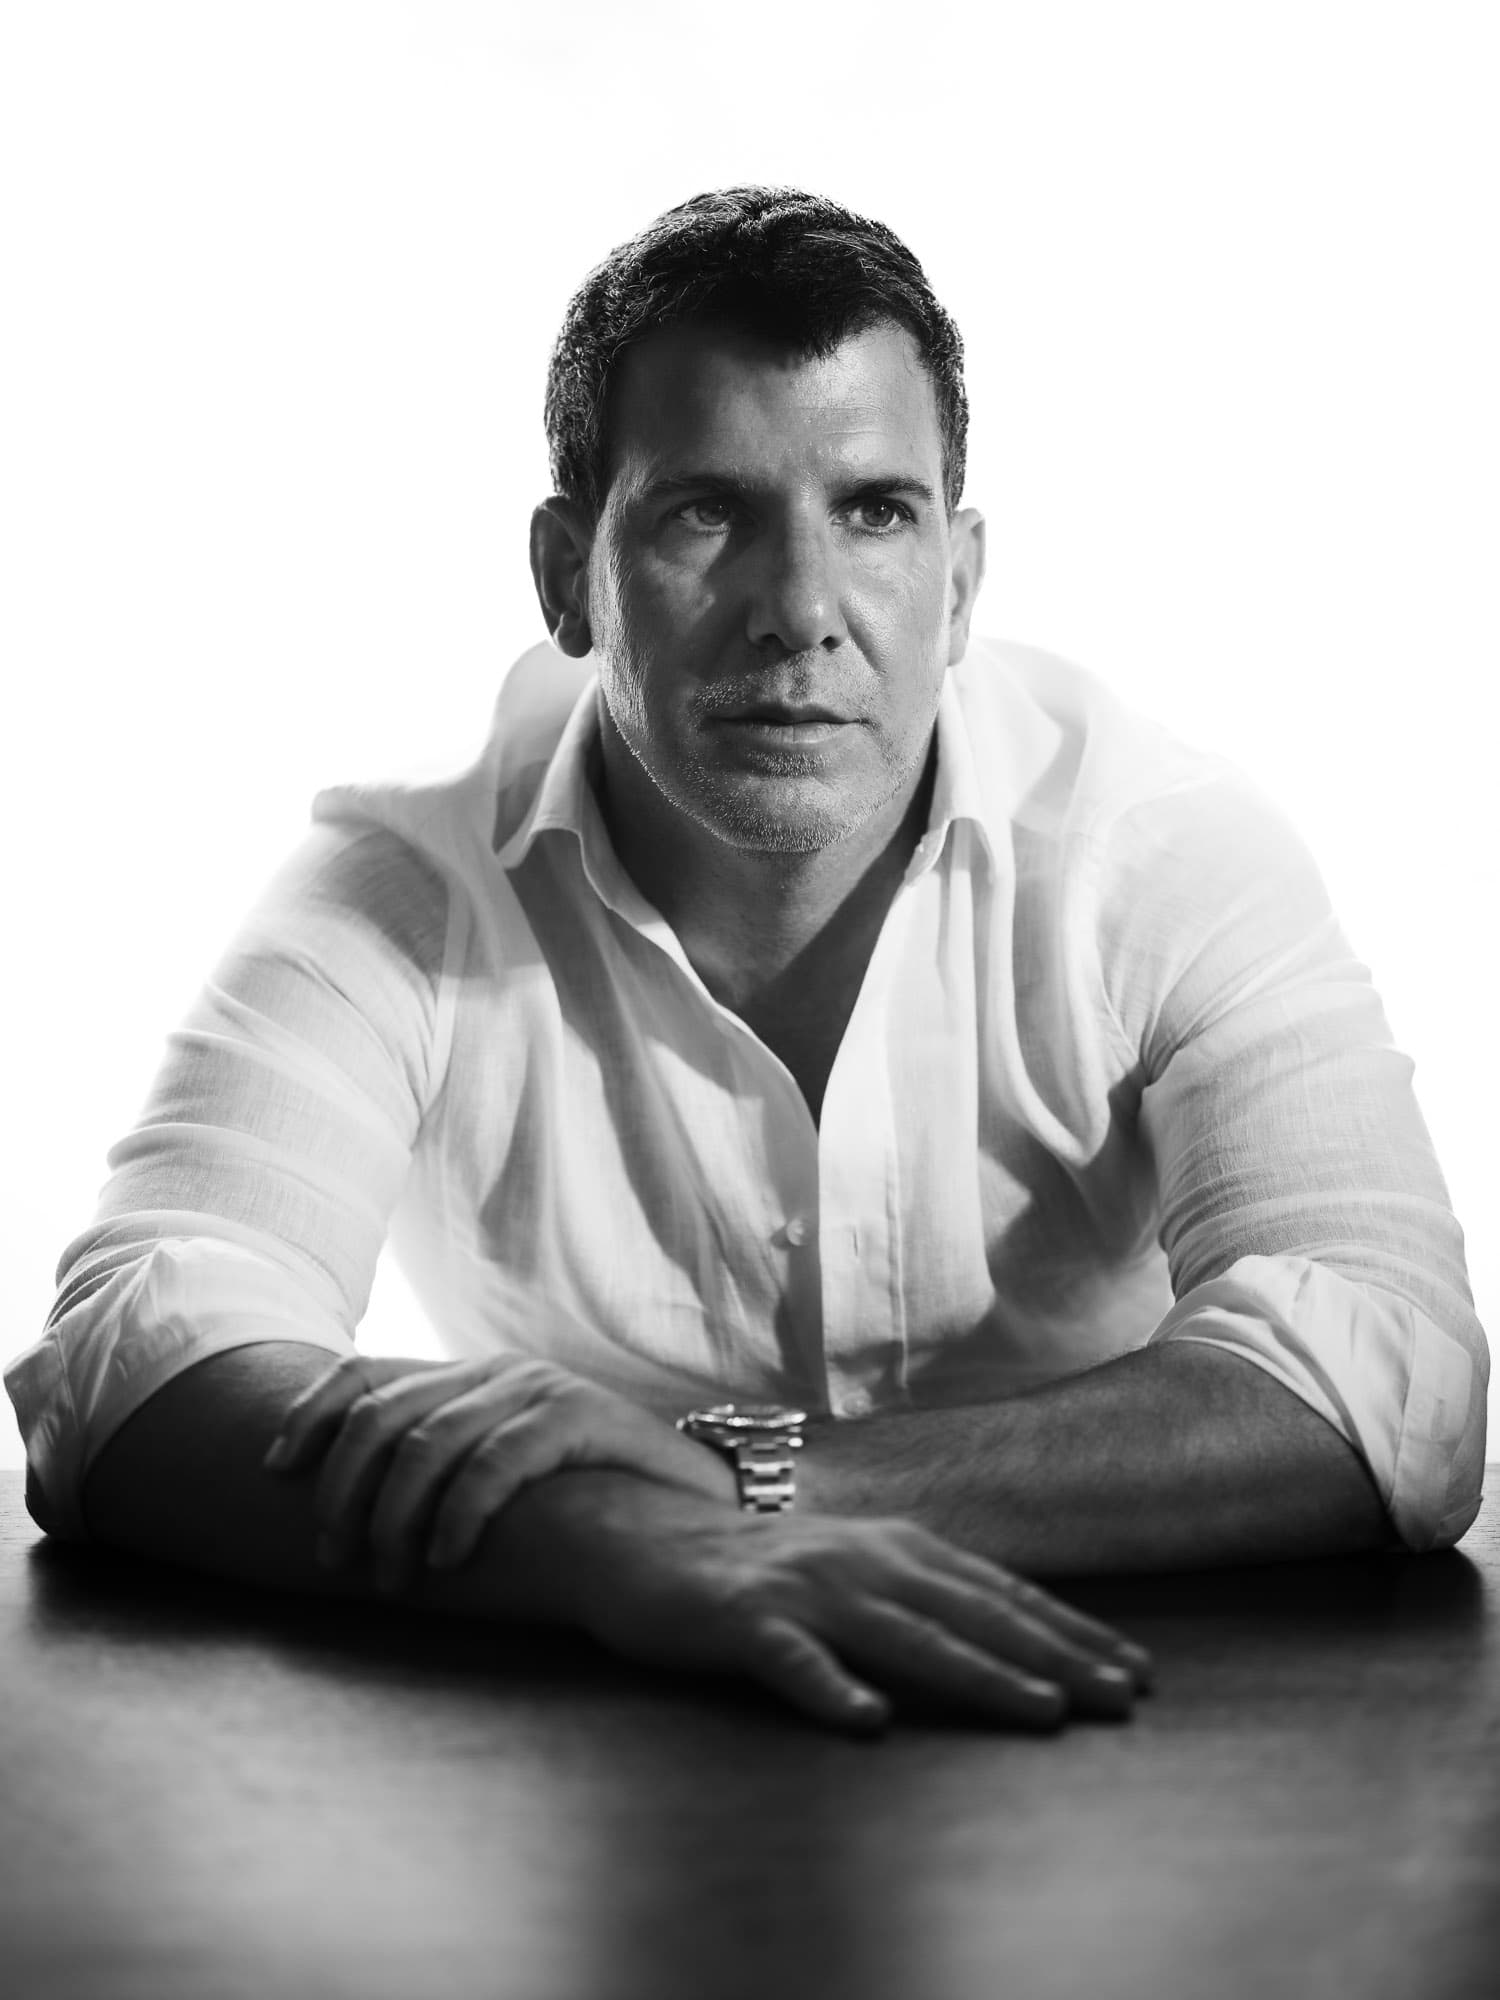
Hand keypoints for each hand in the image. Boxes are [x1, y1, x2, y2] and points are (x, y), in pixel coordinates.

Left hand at [262, 1354, 733, 1590]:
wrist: (694, 1500)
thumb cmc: (588, 1502)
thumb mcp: (502, 1477)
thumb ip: (441, 1474)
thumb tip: (341, 1519)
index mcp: (467, 1378)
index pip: (363, 1374)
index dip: (308, 1415)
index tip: (275, 1471)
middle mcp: (494, 1371)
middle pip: (381, 1415)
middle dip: (342, 1490)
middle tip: (337, 1558)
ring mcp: (536, 1388)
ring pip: (427, 1444)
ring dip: (392, 1518)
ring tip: (389, 1579)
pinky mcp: (578, 1417)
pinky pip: (494, 1463)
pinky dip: (458, 1515)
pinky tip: (446, 1560)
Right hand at [539, 1473, 1153, 1734]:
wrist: (644, 1536)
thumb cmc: (760, 1567)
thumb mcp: (854, 1565)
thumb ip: (921, 1591)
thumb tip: (1012, 1631)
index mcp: (894, 1547)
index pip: (1000, 1592)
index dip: (1071, 1630)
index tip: (1136, 1668)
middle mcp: (861, 1559)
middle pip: (972, 1612)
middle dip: (1056, 1655)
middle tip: (1123, 1696)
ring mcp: (804, 1589)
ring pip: (903, 1634)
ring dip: (977, 1672)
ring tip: (1040, 1708)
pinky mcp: (742, 1621)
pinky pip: (791, 1660)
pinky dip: (832, 1687)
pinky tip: (869, 1719)